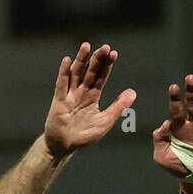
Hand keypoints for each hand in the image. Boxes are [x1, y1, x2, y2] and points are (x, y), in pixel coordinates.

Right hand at [44, 43, 136, 160]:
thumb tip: (133, 92)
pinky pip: (61, 85)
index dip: (107, 65)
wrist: (65, 147)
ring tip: (87, 46)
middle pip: (90, 71)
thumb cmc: (84, 136)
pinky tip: (67, 61)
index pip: (101, 77)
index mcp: (93, 96)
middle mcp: (81, 92)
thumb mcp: (105, 121)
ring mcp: (69, 95)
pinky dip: (64, 73)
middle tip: (105, 47)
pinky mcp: (58, 102)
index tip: (114, 53)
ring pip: (76, 73)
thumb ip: (118, 107)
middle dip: (97, 59)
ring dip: (81, 60)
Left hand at [152, 72, 192, 179]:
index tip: (173, 87)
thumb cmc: (179, 167)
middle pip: (192, 102)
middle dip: (191, 90)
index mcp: (178, 126)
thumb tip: (164, 124)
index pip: (176, 109)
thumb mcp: (162, 157)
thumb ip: (159, 140)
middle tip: (190, 77)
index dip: (175, 98)